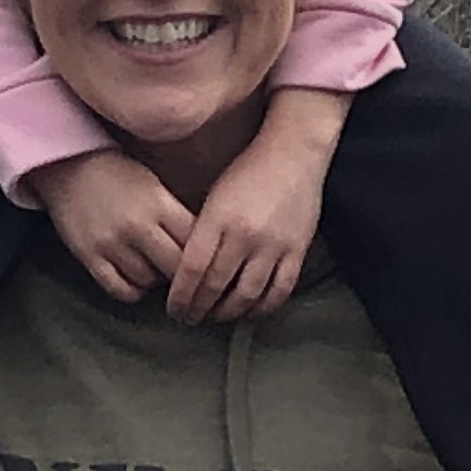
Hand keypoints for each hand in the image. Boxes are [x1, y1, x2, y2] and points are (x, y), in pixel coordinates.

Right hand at [40, 147, 194, 304]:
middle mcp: (137, 226)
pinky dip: (133, 290)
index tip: (202, 259)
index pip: (195, 242)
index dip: (202, 254)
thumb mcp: (154, 185)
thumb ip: (176, 215)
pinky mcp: (89, 257)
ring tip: (154, 268)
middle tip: (180, 271)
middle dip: (182, 272)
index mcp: (159, 203)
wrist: (67, 165)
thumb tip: (200, 248)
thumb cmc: (116, 174)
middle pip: (175, 267)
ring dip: (155, 279)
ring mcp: (111, 243)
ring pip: (148, 281)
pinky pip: (120, 289)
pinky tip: (135, 279)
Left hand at [167, 106, 338, 324]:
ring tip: (215, 317)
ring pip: (246, 296)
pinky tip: (250, 312)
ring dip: (227, 314)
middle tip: (189, 319)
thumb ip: (201, 233)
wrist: (294, 152)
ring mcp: (273, 245)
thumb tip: (186, 271)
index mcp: (218, 219)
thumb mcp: (214, 197)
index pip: (191, 270)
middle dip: (198, 310)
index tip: (174, 308)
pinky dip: (262, 308)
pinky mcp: (297, 250)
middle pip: (216, 287)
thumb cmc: (248, 170)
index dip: (180, 297)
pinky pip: (279, 291)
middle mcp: (244, 235)